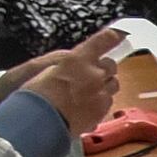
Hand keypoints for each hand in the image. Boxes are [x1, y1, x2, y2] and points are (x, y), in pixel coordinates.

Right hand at [9, 28, 128, 137]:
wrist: (40, 123)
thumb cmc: (37, 94)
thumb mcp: (45, 68)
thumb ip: (67, 63)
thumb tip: (76, 61)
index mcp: (78, 59)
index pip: (102, 41)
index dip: (111, 36)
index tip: (119, 33)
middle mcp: (94, 75)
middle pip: (110, 66)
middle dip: (103, 68)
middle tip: (89, 74)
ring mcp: (100, 94)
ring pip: (113, 85)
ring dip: (103, 85)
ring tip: (85, 92)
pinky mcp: (101, 112)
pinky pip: (108, 102)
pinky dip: (100, 101)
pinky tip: (84, 106)